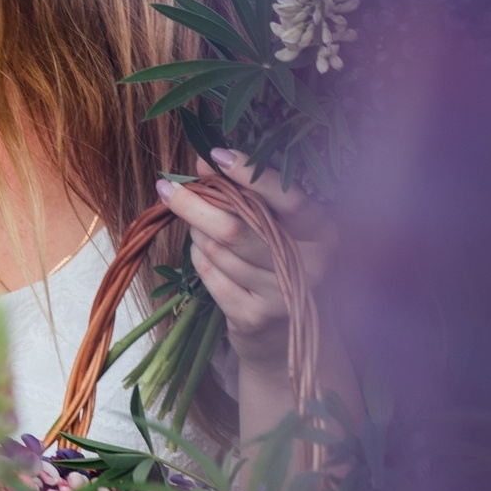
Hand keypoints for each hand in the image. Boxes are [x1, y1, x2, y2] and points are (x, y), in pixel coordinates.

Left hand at [155, 150, 337, 368]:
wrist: (287, 336)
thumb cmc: (281, 263)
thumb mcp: (280, 227)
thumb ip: (249, 193)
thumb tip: (206, 162)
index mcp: (323, 233)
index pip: (287, 197)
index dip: (249, 174)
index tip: (215, 155)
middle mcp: (310, 265)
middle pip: (236, 227)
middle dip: (195, 204)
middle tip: (168, 187)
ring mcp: (282, 295)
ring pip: (217, 250)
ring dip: (198, 232)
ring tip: (200, 226)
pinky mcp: (254, 318)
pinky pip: (209, 274)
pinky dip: (199, 258)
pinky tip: (206, 254)